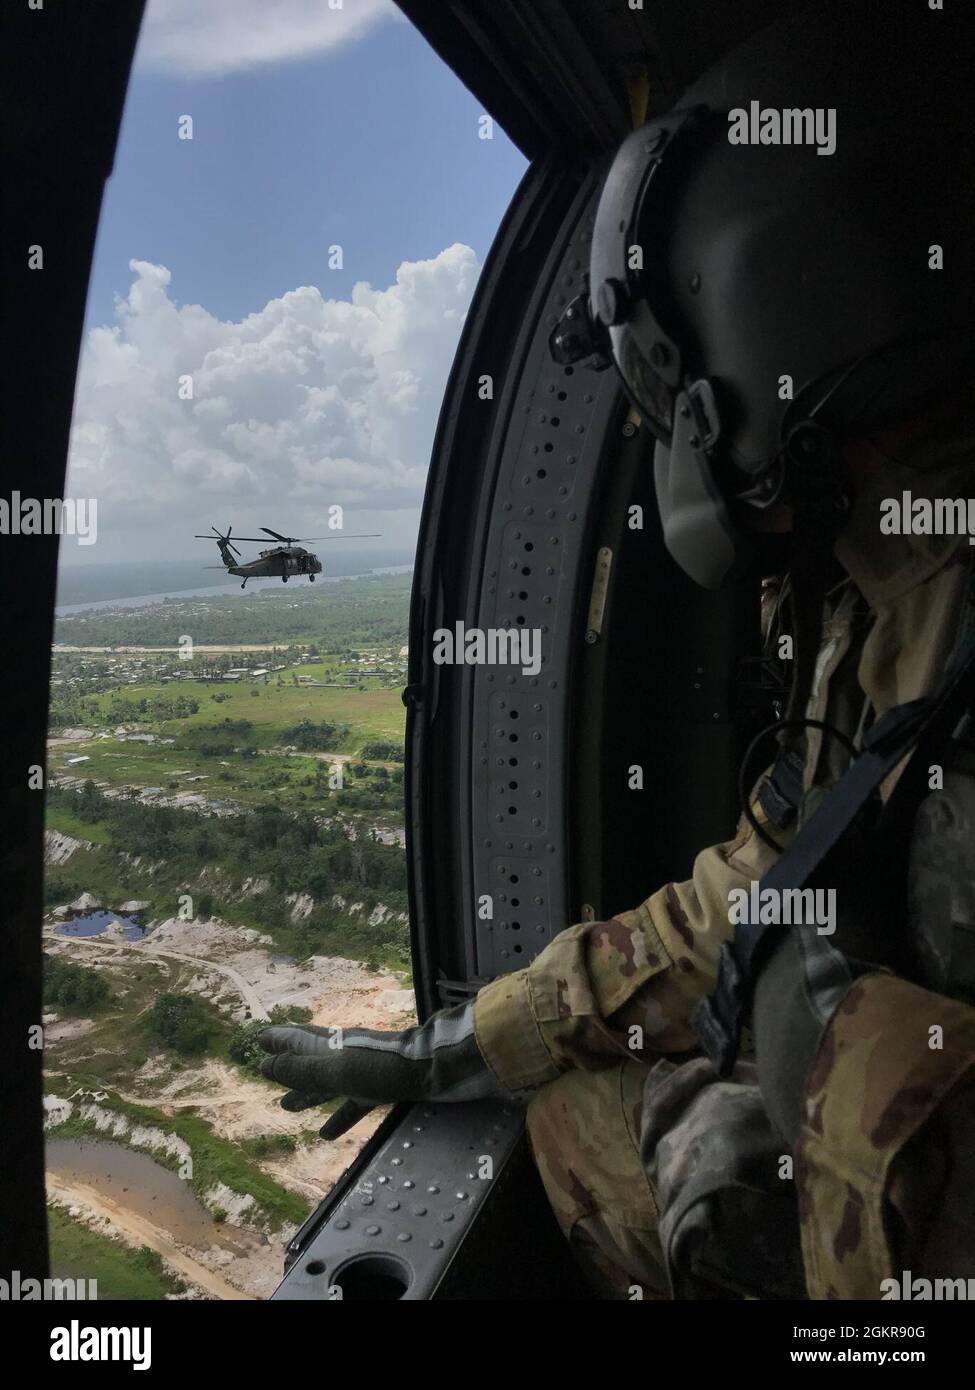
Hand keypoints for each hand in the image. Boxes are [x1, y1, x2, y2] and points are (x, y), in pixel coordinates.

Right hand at [258, 1003, 499, 1139]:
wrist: (434, 1070)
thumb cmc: (383, 1068)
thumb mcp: (337, 1071)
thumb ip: (301, 1071)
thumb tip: (264, 1066)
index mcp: (329, 1045)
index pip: (296, 1040)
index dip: (277, 1040)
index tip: (257, 1038)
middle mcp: (343, 1055)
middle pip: (309, 1061)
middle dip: (288, 1068)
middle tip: (265, 1073)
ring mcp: (362, 1072)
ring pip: (328, 1084)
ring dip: (308, 1095)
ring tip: (287, 1108)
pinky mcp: (380, 1088)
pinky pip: (352, 1102)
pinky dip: (338, 1116)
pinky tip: (326, 1134)